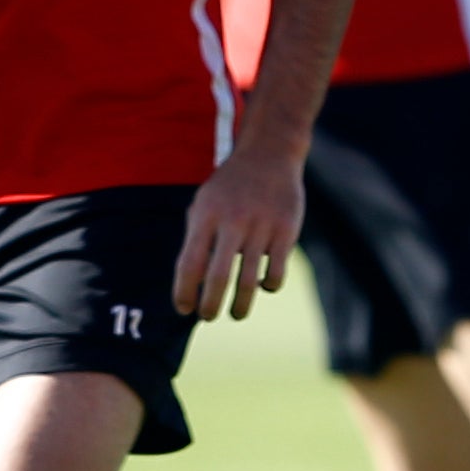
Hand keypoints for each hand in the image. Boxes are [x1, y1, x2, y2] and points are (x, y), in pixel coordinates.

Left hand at [173, 141, 303, 321]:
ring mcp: (261, 226)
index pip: (189, 262)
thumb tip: (190, 283)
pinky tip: (263, 284)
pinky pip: (276, 272)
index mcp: (206, 215)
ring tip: (236, 314)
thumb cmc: (230, 187)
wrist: (269, 154)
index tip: (183, 309)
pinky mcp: (286, 231)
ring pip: (249, 281)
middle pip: (218, 277)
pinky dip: (268, 286)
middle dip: (209, 306)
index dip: (183, 291)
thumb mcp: (204, 204)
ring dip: (240, 306)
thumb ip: (197, 239)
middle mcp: (233, 221)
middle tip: (207, 317)